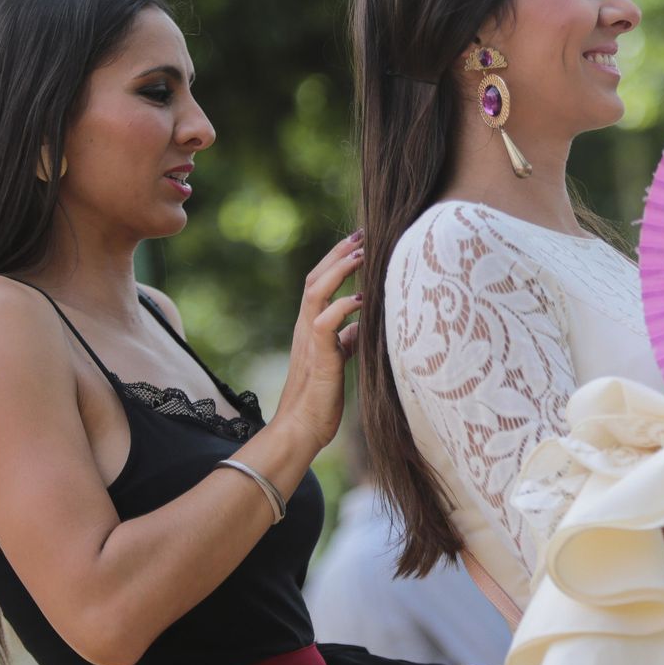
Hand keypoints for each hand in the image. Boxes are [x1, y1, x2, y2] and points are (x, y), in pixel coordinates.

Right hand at [272, 230, 364, 451]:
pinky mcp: (318, 357)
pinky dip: (342, 307)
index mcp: (311, 327)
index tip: (360, 241)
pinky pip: (324, 324)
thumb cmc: (320, 398)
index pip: (319, 282)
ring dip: (340, 270)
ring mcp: (309, 340)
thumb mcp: (337, 360)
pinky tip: (360, 299)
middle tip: (362, 234)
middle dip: (338, 253)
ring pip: (316, 292)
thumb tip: (359, 326)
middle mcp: (306, 327)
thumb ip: (345, 340)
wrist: (301, 430)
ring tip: (363, 254)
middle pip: (315, 278)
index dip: (337, 259)